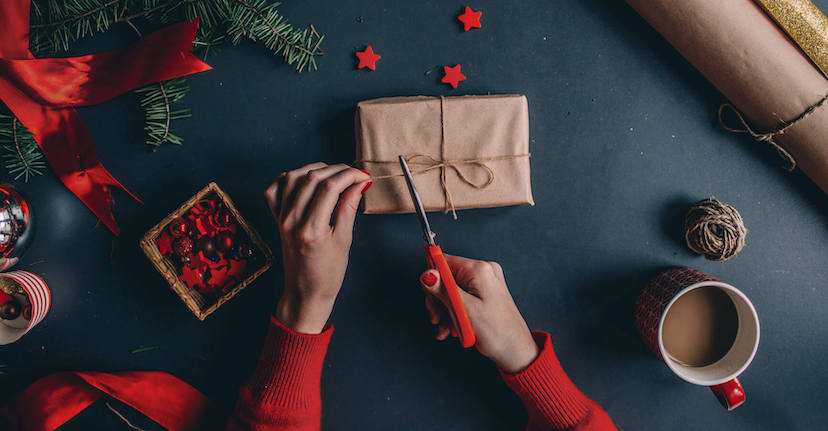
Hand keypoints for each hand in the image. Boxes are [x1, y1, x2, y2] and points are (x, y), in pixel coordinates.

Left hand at [265, 162, 371, 333]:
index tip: (363, 176)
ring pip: (293, 177)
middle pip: (312, 178)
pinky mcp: (276, 219)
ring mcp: (281, 219)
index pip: (330, 188)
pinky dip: (288, 178)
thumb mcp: (344, 241)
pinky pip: (275, 190)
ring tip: (333, 174)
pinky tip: (305, 180)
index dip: (349, 176)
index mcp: (312, 229)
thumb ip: (349, 208)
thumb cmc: (327, 274)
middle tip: (353, 174)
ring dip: (315, 169)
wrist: (305, 293)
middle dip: (336, 170)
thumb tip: (359, 184)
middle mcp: (292, 221)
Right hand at [419, 255, 538, 372]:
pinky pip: (460, 297)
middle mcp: (483, 271)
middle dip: (439, 300)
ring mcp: (484, 282)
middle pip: (446, 277)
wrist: (516, 351)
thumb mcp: (465, 310)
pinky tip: (452, 328)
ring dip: (445, 310)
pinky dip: (454, 313)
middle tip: (438, 319)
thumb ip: (443, 290)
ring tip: (447, 328)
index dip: (433, 281)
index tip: (432, 299)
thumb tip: (426, 274)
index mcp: (479, 270)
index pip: (443, 262)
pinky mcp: (484, 293)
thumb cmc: (497, 332)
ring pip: (450, 290)